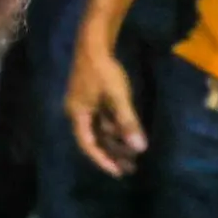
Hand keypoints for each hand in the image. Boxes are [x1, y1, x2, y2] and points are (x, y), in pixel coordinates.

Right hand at [67, 36, 146, 175]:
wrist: (94, 44)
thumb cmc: (103, 71)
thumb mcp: (117, 98)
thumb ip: (127, 123)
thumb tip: (140, 149)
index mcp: (77, 114)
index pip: (88, 144)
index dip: (102, 160)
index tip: (118, 173)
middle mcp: (77, 112)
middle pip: (94, 139)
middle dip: (111, 154)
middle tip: (130, 168)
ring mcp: (84, 105)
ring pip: (99, 130)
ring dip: (115, 142)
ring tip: (133, 154)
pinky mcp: (91, 98)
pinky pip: (102, 120)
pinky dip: (115, 130)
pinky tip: (128, 134)